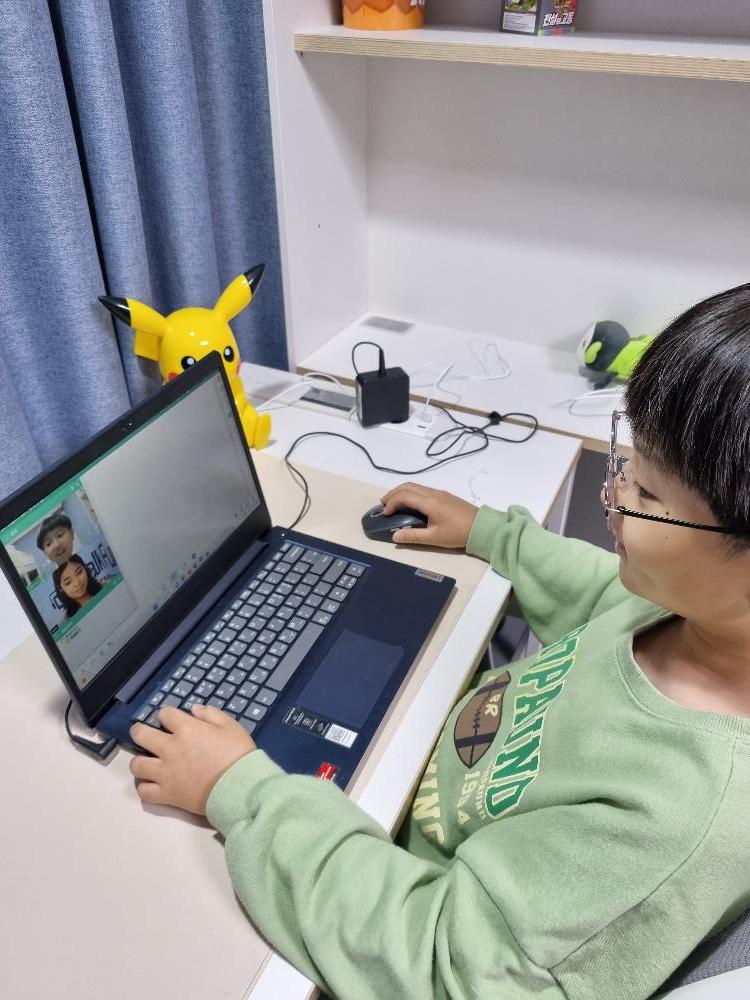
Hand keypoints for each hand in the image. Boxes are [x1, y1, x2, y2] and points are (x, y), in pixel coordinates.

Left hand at [129, 705, 255, 814]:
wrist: (240, 788)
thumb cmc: (238, 755)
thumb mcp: (231, 727)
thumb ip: (211, 714)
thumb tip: (193, 709)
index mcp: (187, 729)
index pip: (165, 714)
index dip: (167, 714)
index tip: (170, 719)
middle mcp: (170, 749)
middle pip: (141, 735)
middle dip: (139, 731)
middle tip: (143, 734)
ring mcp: (166, 773)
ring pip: (136, 765)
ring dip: (139, 761)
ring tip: (147, 761)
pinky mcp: (167, 795)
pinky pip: (144, 791)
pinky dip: (145, 787)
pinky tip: (152, 784)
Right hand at [380, 482, 478, 548]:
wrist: (482, 527)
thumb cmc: (457, 533)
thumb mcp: (434, 538)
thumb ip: (413, 536)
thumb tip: (394, 536)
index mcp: (429, 502)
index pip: (404, 496)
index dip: (391, 503)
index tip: (385, 514)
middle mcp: (433, 494)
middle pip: (408, 486)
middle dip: (393, 493)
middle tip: (383, 504)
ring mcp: (440, 493)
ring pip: (416, 486)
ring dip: (402, 492)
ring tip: (394, 503)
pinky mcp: (445, 496)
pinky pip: (423, 490)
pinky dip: (411, 494)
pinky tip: (410, 504)